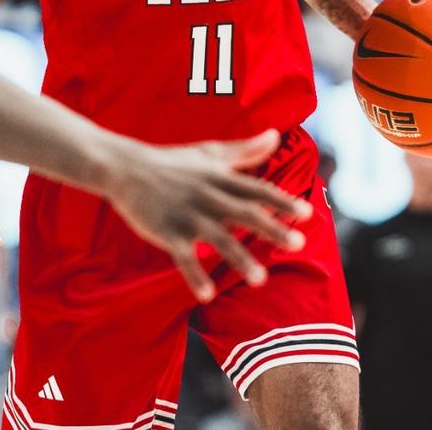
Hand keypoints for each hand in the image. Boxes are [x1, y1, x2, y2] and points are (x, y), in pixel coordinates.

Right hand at [103, 130, 312, 302]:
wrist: (125, 168)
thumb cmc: (172, 161)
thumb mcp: (210, 153)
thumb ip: (245, 149)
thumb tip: (276, 135)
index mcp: (219, 177)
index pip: (257, 189)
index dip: (281, 201)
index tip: (306, 213)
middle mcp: (207, 195)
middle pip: (245, 212)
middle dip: (272, 228)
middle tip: (298, 243)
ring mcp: (187, 215)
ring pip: (218, 238)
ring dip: (239, 258)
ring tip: (260, 279)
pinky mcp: (166, 232)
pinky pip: (183, 257)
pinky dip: (195, 275)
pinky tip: (208, 295)